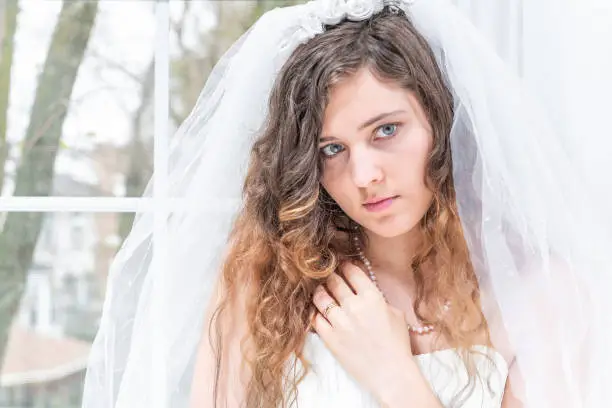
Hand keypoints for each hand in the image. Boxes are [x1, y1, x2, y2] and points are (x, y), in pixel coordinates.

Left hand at [311, 262, 417, 403]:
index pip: (352, 271)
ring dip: (320, 292)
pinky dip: (316, 313)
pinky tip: (319, 312)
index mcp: (372, 297)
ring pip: (320, 297)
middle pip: (333, 281)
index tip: (342, 266)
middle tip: (330, 277)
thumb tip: (364, 289)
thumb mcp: (395, 314)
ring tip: (322, 292)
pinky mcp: (330, 339)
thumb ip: (378, 298)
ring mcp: (340, 323)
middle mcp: (354, 306)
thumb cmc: (397, 345)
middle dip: (331, 276)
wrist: (391, 374)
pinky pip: (315, 319)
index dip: (345, 266)